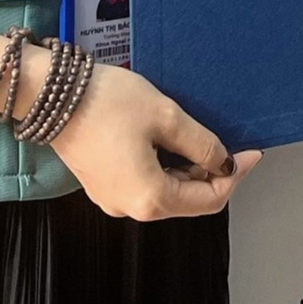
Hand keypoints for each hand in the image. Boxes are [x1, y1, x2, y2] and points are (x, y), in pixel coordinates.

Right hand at [25, 47, 261, 219]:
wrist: (50, 95)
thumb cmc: (108, 103)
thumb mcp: (166, 117)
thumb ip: (201, 144)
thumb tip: (223, 162)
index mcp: (150, 198)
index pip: (209, 199)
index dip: (235, 175)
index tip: (252, 151)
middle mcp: (130, 209)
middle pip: (187, 201)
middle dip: (212, 175)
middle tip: (229, 144)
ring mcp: (112, 200)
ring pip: (166, 194)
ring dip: (188, 172)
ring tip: (201, 141)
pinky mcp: (101, 185)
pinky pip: (145, 185)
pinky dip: (166, 170)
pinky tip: (172, 145)